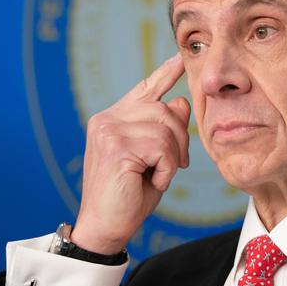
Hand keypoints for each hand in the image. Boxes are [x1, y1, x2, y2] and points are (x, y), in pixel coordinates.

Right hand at [71, 54, 189, 254]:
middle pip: (166, 110)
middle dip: (181, 138)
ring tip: (157, 176)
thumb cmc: (129, 196)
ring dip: (172, 158)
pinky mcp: (117, 147)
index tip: (181, 58)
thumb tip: (180, 101)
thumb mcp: (154, 158)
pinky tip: (152, 182)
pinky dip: (166, 169)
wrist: (105, 227)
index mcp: (114, 119)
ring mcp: (109, 131)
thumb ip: (164, 130)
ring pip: (167, 129)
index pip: (145, 89)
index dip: (165, 74)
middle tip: (176, 165)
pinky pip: (162, 148)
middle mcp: (108, 119)